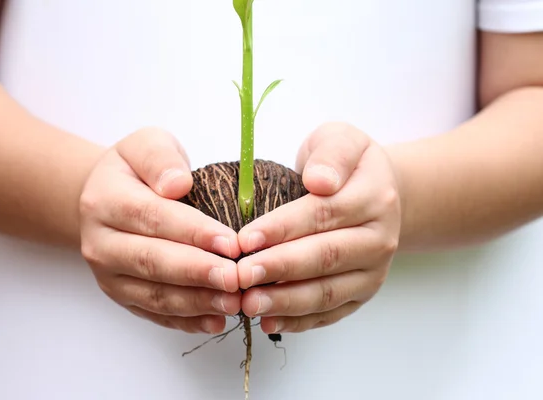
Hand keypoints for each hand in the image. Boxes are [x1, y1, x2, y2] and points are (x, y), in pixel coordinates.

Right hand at [79, 128, 241, 333]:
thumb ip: (160, 159)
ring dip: (196, 302)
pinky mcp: (123, 297)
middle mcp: (101, 244)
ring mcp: (109, 276)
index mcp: (105, 201)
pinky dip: (186, 321)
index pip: (152, 217)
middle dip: (198, 272)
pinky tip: (215, 321)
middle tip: (236, 279)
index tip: (231, 243)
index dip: (193, 232)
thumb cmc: (134, 171)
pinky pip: (155, 313)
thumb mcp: (144, 145)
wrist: (103, 200)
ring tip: (233, 303)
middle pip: (152, 261)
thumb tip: (177, 184)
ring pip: (154, 295)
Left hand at [237, 122, 400, 333]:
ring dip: (285, 302)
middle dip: (278, 269)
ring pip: (327, 292)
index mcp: (374, 198)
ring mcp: (373, 272)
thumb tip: (320, 182)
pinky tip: (268, 321)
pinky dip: (298, 321)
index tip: (244, 239)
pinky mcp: (362, 295)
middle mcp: (379, 240)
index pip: (323, 214)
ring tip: (248, 303)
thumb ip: (332, 155)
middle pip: (324, 257)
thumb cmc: (346, 167)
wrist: (380, 196)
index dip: (281, 228)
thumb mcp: (342, 141)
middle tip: (240, 276)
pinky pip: (330, 313)